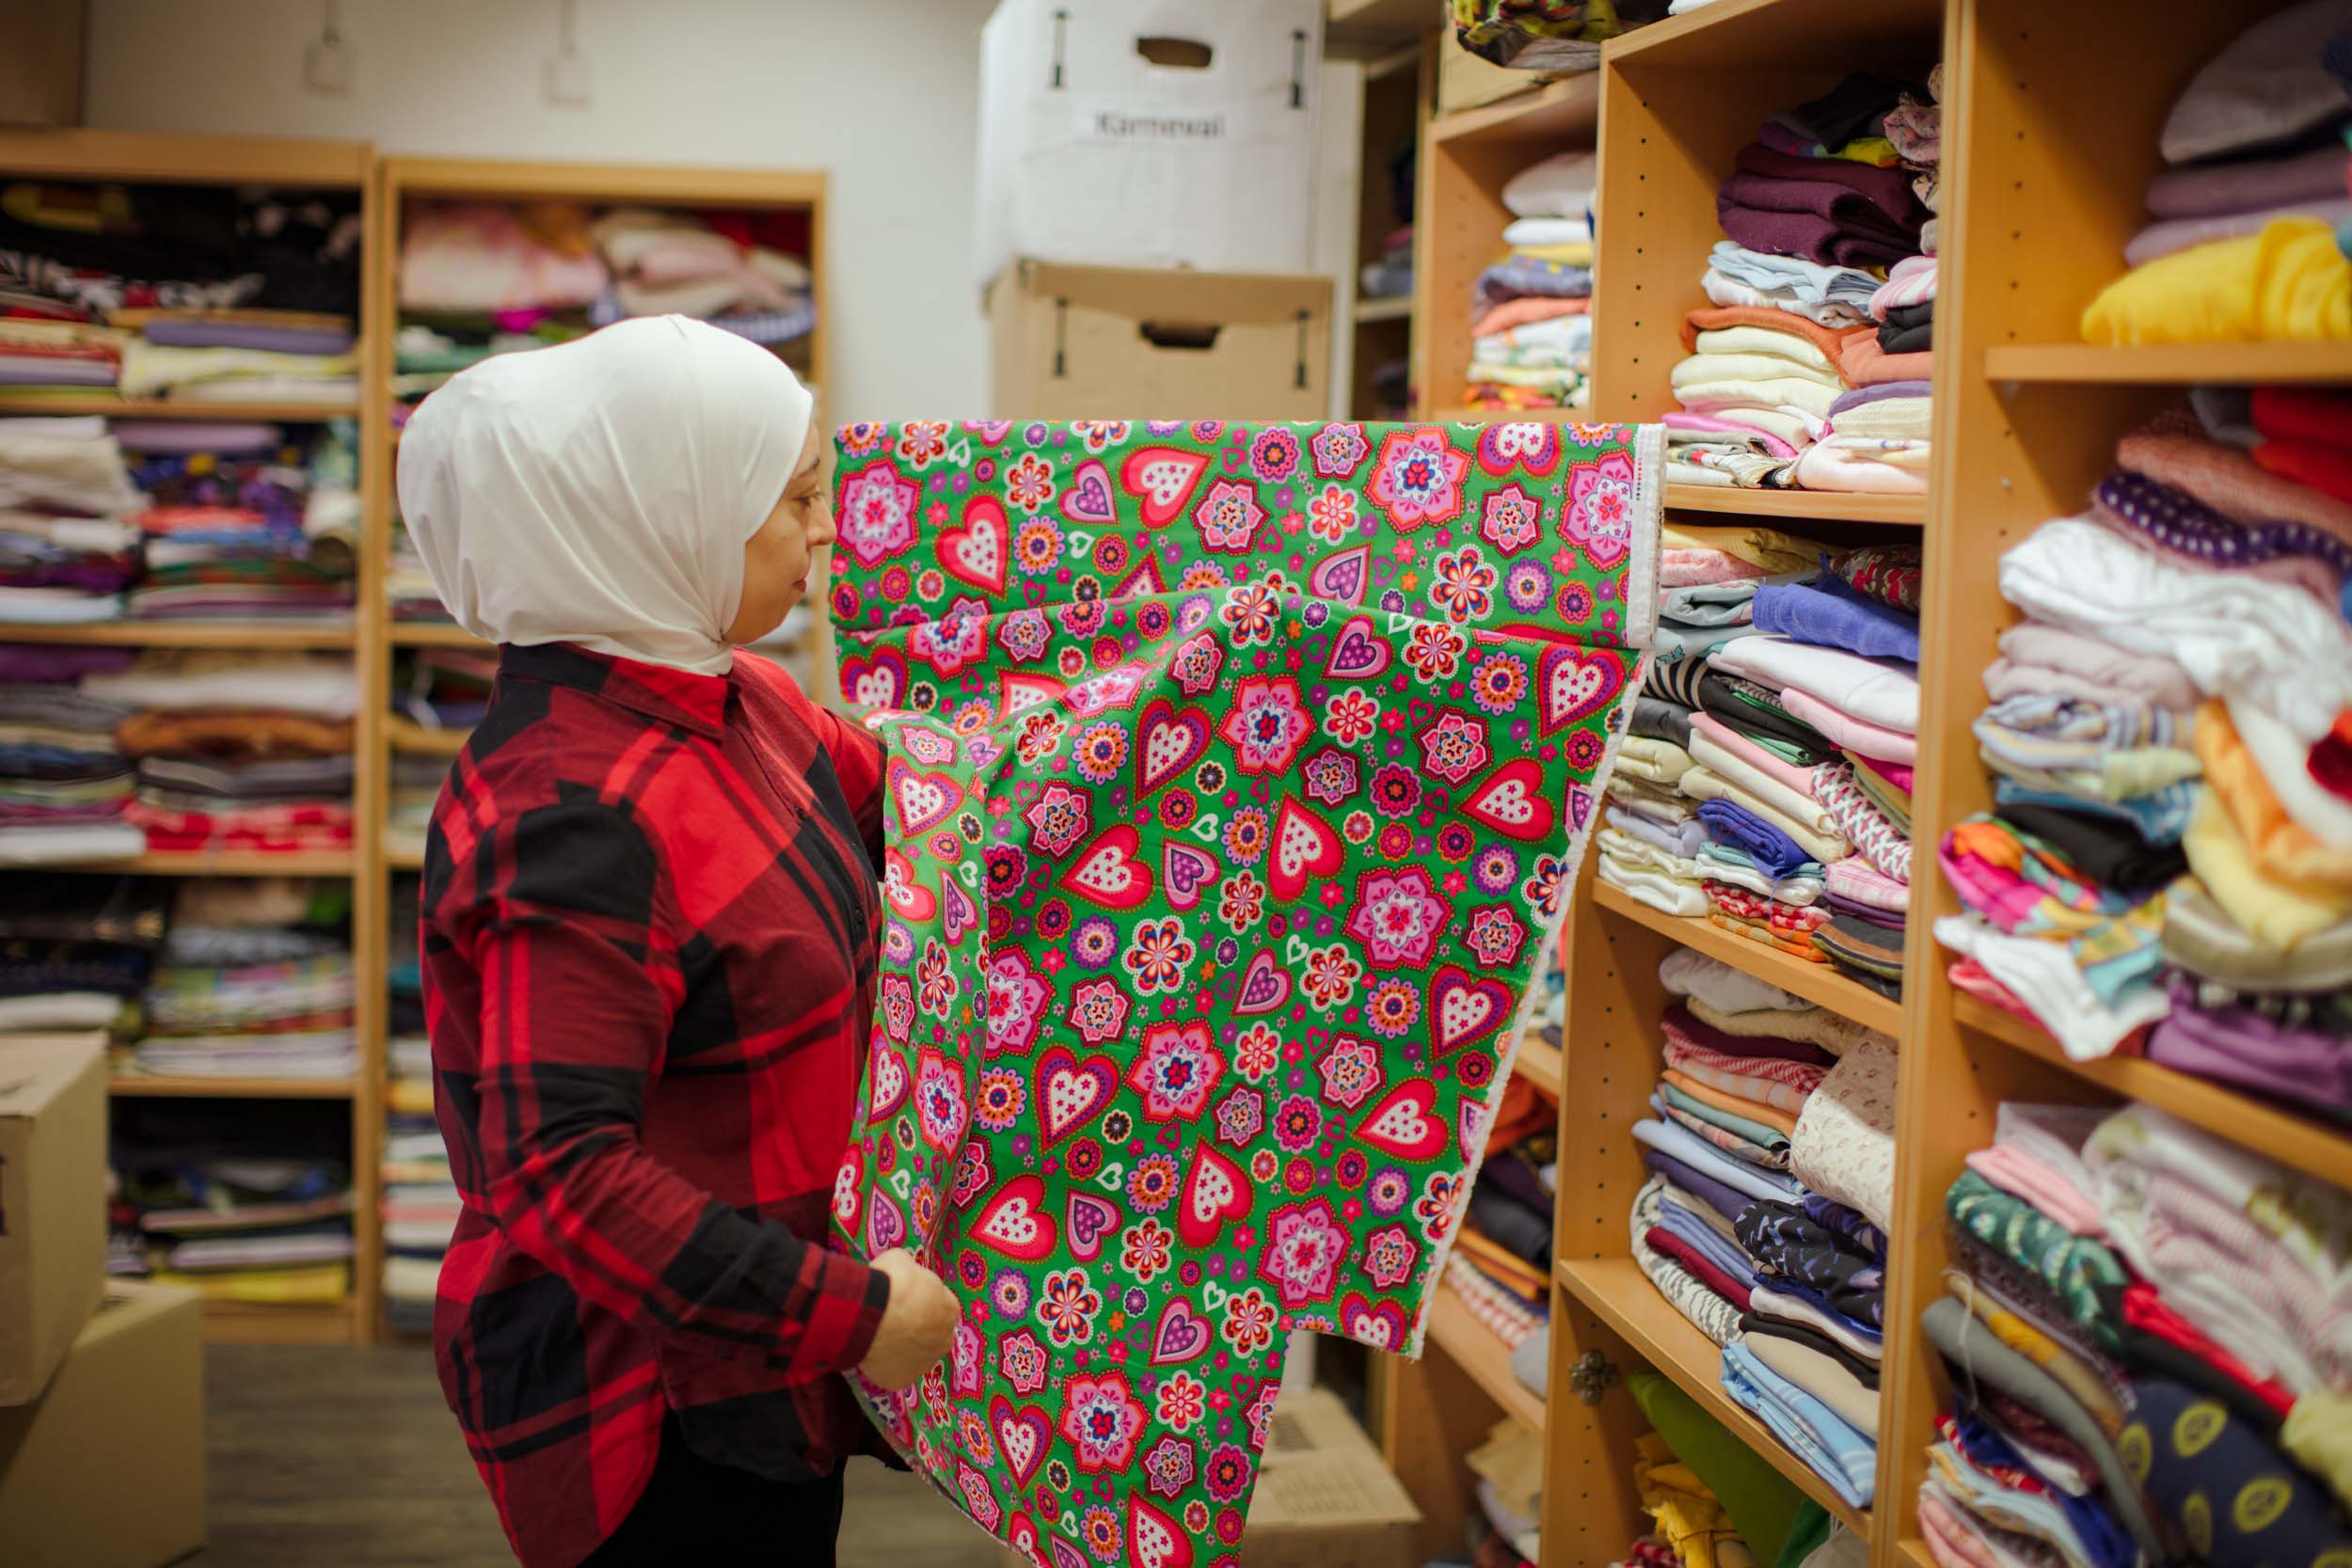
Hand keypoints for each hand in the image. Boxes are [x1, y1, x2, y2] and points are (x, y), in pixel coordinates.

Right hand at [858, 1248, 958, 1389]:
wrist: (870, 1314)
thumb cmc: (891, 1283)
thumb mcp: (902, 1260)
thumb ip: (909, 1271)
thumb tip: (904, 1273)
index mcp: (950, 1308)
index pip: (939, 1304)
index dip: (920, 1301)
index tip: (903, 1299)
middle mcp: (944, 1339)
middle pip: (931, 1332)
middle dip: (915, 1327)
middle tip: (892, 1318)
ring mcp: (924, 1363)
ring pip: (915, 1354)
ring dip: (902, 1347)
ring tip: (879, 1336)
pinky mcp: (903, 1380)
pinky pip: (894, 1370)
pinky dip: (885, 1364)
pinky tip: (872, 1351)